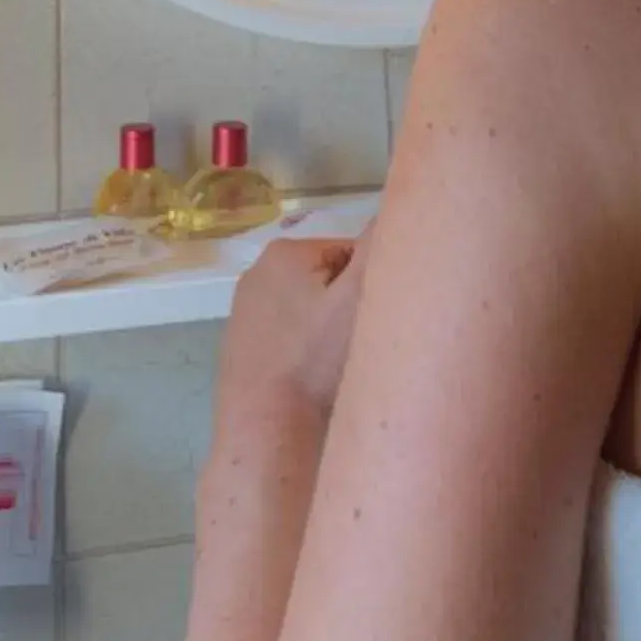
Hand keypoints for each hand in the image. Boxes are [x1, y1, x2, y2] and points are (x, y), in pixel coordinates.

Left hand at [215, 234, 370, 432]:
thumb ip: (377, 248)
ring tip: (340, 371)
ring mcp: (246, 316)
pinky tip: (315, 385)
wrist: (263, 434)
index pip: (353, 253)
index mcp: (285, 253)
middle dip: (350, 310)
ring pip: (312, 315)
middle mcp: (257, 275)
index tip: (378, 320)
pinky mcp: (243, 352)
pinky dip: (307, 358)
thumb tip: (397, 206)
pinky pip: (291, 342)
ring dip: (330, 336)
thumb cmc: (313, 362)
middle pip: (330, 283)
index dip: (374, 285)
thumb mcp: (356, 298)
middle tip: (362, 348)